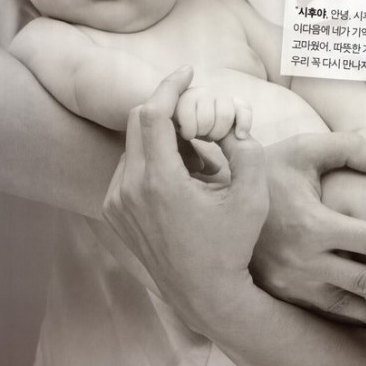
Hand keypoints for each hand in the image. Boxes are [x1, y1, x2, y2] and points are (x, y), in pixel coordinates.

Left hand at [103, 68, 267, 328]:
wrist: (205, 295)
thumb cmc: (232, 245)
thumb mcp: (252, 195)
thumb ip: (247, 148)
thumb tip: (233, 118)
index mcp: (160, 182)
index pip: (153, 114)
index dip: (170, 85)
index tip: (188, 71)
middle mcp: (129, 189)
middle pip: (139, 122)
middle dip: (168, 108)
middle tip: (198, 112)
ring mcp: (117, 202)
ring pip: (135, 144)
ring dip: (164, 136)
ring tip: (200, 159)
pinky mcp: (114, 212)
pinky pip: (130, 167)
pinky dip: (154, 159)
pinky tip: (183, 180)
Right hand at [250, 133, 365, 329]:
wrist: (218, 204)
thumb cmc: (269, 170)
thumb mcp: (305, 148)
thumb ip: (349, 148)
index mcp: (313, 224)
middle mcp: (304, 259)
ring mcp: (293, 282)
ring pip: (350, 305)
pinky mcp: (285, 293)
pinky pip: (328, 311)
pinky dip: (359, 318)